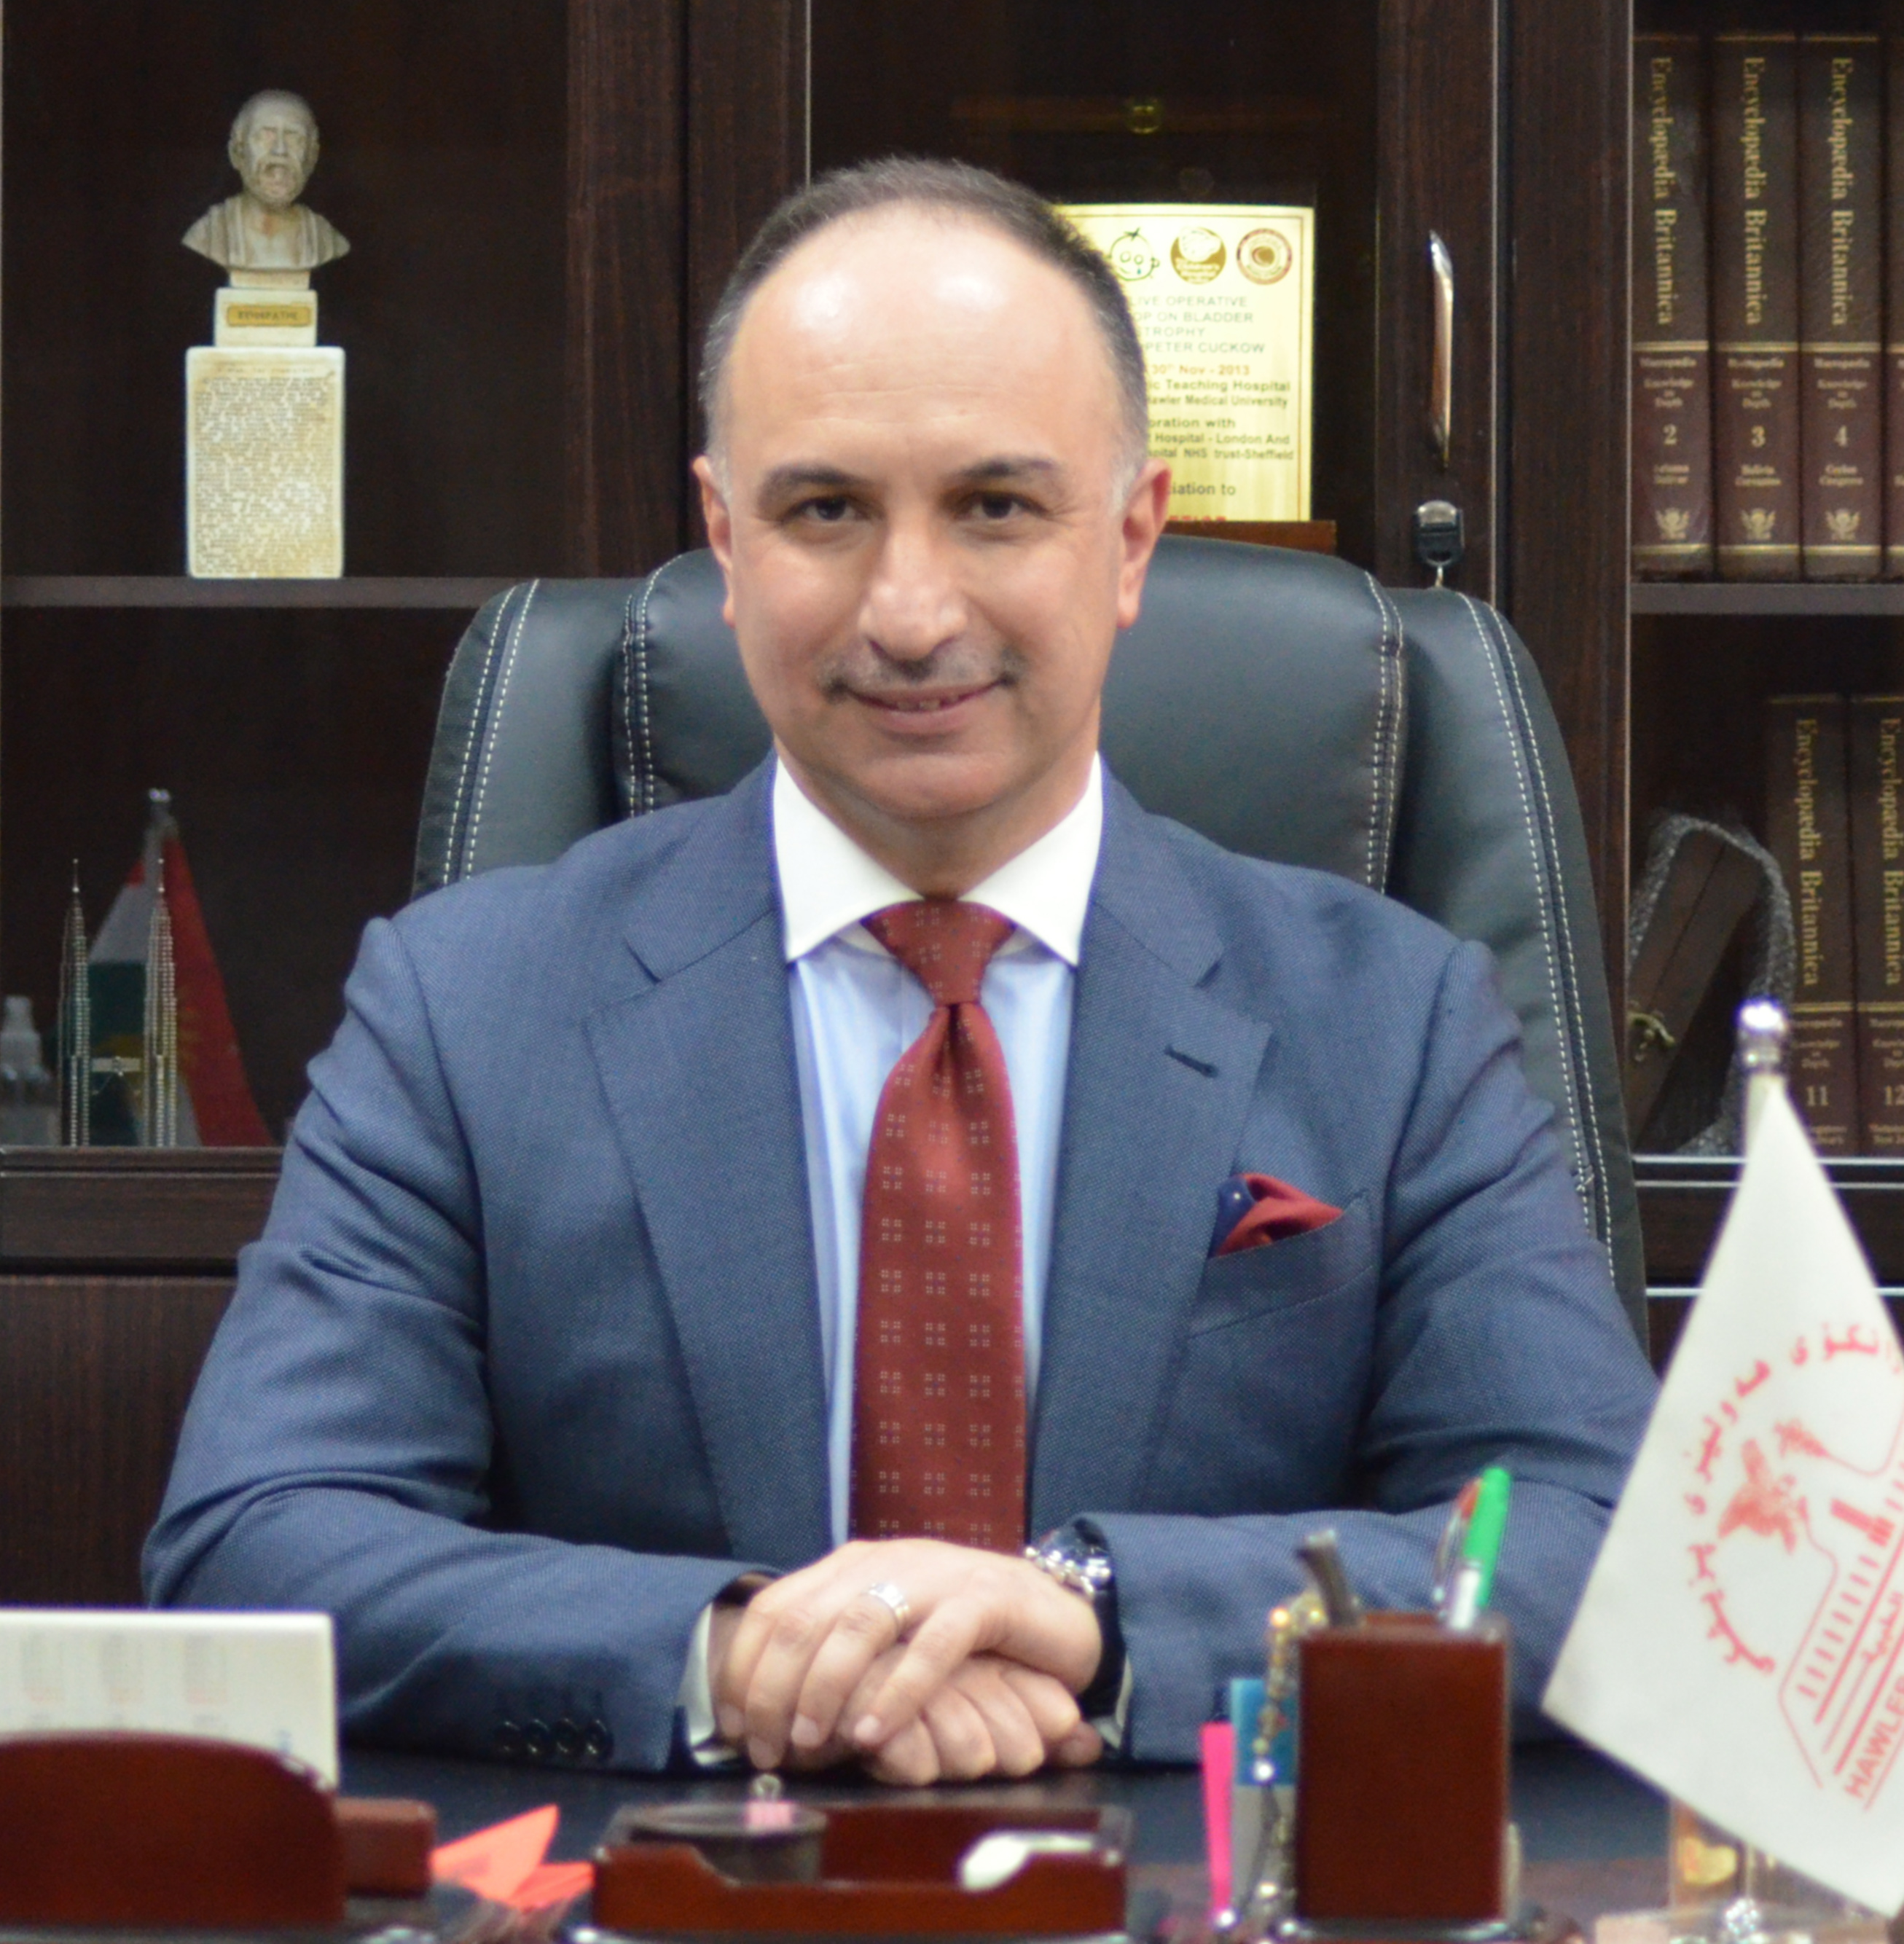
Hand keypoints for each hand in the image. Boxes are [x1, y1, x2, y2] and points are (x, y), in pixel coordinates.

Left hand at [712, 1538, 1101, 1770]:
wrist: (1059, 1612)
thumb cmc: (963, 1637)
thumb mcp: (890, 1638)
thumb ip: (838, 1655)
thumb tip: (767, 1712)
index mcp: (853, 1567)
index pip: (776, 1608)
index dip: (744, 1668)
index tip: (732, 1728)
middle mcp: (886, 1561)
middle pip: (805, 1620)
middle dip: (773, 1689)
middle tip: (769, 1749)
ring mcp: (936, 1576)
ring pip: (858, 1626)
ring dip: (824, 1689)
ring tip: (813, 1742)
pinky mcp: (984, 1598)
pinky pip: (931, 1645)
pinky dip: (896, 1692)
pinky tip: (874, 1732)